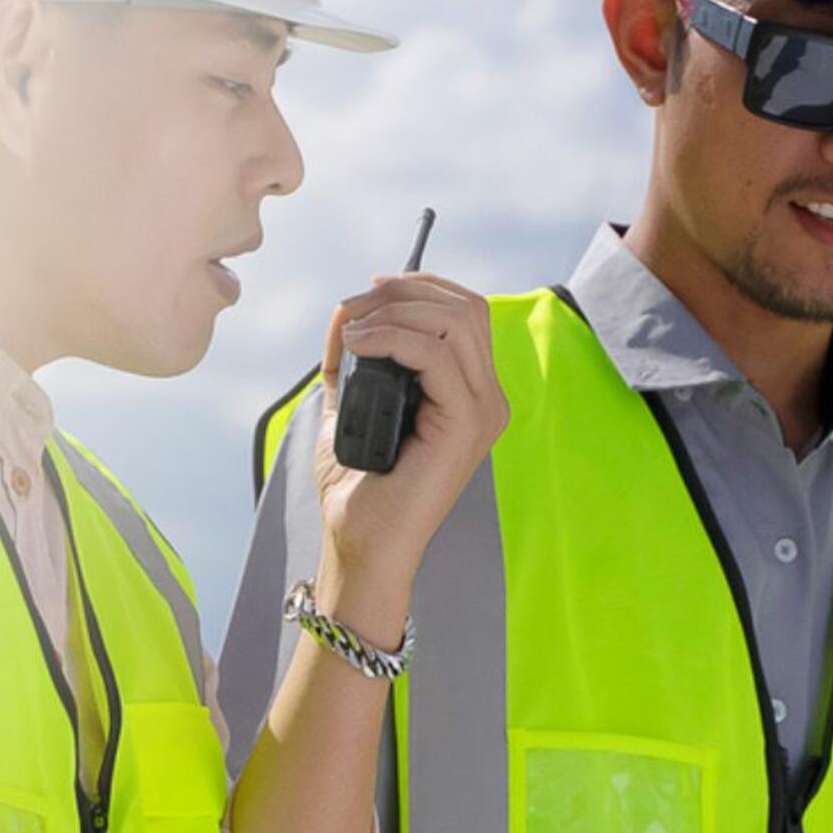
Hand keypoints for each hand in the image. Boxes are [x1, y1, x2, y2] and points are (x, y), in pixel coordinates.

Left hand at [309, 271, 509, 629]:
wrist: (361, 544)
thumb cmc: (360, 486)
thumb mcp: (354, 405)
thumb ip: (355, 359)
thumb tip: (345, 311)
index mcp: (471, 392)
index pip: (466, 312)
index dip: (419, 288)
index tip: (369, 291)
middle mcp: (488, 398)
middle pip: (466, 307)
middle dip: (405, 292)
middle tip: (354, 306)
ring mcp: (483, 411)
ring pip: (455, 321)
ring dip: (395, 311)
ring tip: (351, 328)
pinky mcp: (465, 424)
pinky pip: (434, 355)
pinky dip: (390, 337)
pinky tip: (356, 344)